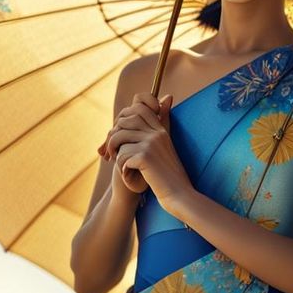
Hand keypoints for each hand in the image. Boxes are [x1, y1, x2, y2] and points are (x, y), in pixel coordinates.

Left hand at [100, 93, 189, 207]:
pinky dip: (122, 167)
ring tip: (118, 163)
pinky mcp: (145, 157)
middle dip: (114, 135)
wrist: (179, 195)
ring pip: (120, 137)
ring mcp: (152, 144)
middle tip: (112, 151)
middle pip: (124, 121)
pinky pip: (122, 155)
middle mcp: (157, 134)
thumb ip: (164, 123)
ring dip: (114, 152)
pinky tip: (129, 175)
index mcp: (161, 130)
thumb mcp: (168, 145)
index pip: (139, 108)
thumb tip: (167, 97)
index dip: (124, 118)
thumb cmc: (170, 174)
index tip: (122, 135)